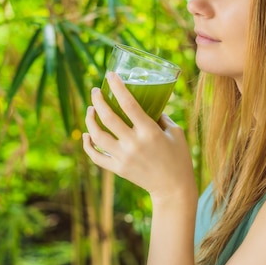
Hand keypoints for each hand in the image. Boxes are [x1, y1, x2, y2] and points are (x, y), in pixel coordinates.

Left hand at [83, 72, 196, 202]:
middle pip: (108, 117)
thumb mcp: (176, 132)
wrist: (173, 189)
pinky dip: (88, 145)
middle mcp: (134, 144)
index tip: (110, 75)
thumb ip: (161, 117)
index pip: (129, 104)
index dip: (117, 87)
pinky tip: (87, 134)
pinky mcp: (118, 169)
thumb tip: (149, 105)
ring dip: (90, 120)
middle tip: (95, 91)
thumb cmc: (178, 157)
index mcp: (149, 132)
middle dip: (98, 100)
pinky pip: (96, 156)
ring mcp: (123, 157)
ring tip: (90, 109)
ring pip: (97, 136)